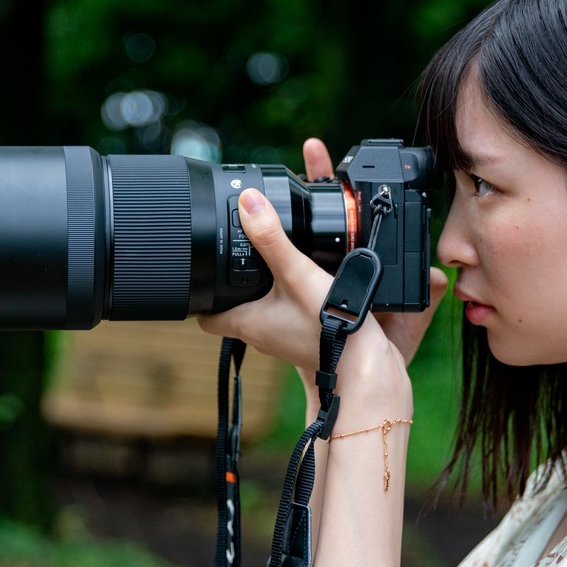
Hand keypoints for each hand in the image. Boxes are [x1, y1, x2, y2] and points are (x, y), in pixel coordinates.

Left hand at [197, 138, 445, 369]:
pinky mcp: (308, 338)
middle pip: (235, 309)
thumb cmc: (330, 327)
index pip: (204, 317)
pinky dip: (293, 299)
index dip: (199, 297)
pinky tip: (309, 283)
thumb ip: (272, 237)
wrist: (366, 364)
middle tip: (239, 260)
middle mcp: (262, 335)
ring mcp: (285, 339)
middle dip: (236, 286)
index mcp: (247, 323)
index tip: (202, 275)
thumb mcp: (296, 273)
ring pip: (264, 311)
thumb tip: (248, 202)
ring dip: (266, 291)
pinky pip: (290, 315)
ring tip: (273, 264)